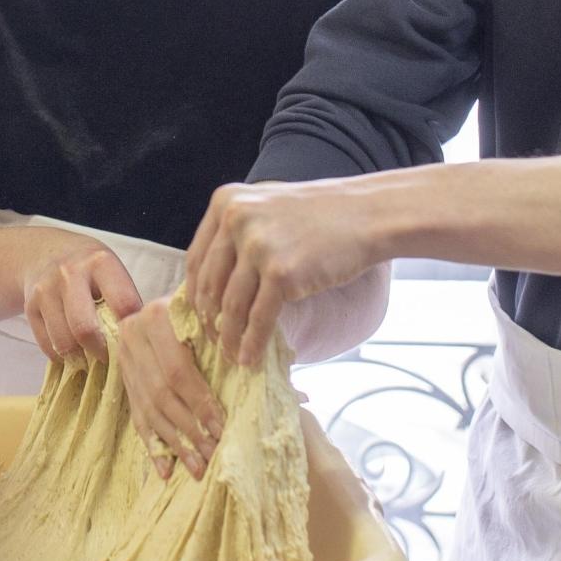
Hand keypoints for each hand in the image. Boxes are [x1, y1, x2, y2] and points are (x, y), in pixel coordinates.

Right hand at [20, 232, 143, 363]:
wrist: (46, 252)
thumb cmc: (90, 269)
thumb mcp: (111, 271)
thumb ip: (124, 301)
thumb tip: (135, 342)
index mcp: (100, 263)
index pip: (123, 304)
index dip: (129, 331)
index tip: (131, 343)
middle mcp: (70, 273)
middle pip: (85, 329)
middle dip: (100, 352)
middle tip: (107, 357)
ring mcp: (46, 289)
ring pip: (64, 342)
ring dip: (79, 357)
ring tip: (89, 355)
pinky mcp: (29, 306)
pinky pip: (47, 345)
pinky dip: (61, 355)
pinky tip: (71, 348)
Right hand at [114, 296, 224, 480]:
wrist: (167, 304)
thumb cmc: (205, 310)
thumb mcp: (213, 313)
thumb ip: (228, 337)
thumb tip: (260, 375)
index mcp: (156, 316)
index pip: (177, 370)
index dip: (200, 402)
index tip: (222, 429)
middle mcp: (133, 336)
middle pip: (162, 394)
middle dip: (190, 430)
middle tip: (212, 455)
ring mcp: (125, 360)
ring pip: (150, 410)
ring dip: (175, 444)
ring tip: (197, 469)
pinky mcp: (124, 380)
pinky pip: (138, 418)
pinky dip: (154, 447)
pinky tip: (167, 471)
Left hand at [186, 179, 384, 364]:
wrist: (366, 215)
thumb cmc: (318, 215)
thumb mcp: (264, 208)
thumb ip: (235, 234)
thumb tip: (208, 287)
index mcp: (226, 202)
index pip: (196, 259)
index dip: (193, 295)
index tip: (198, 318)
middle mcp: (236, 220)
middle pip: (209, 285)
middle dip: (208, 321)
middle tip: (212, 343)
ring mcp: (258, 246)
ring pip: (231, 306)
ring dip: (228, 338)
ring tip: (231, 356)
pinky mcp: (282, 273)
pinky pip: (258, 318)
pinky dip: (251, 343)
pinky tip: (250, 358)